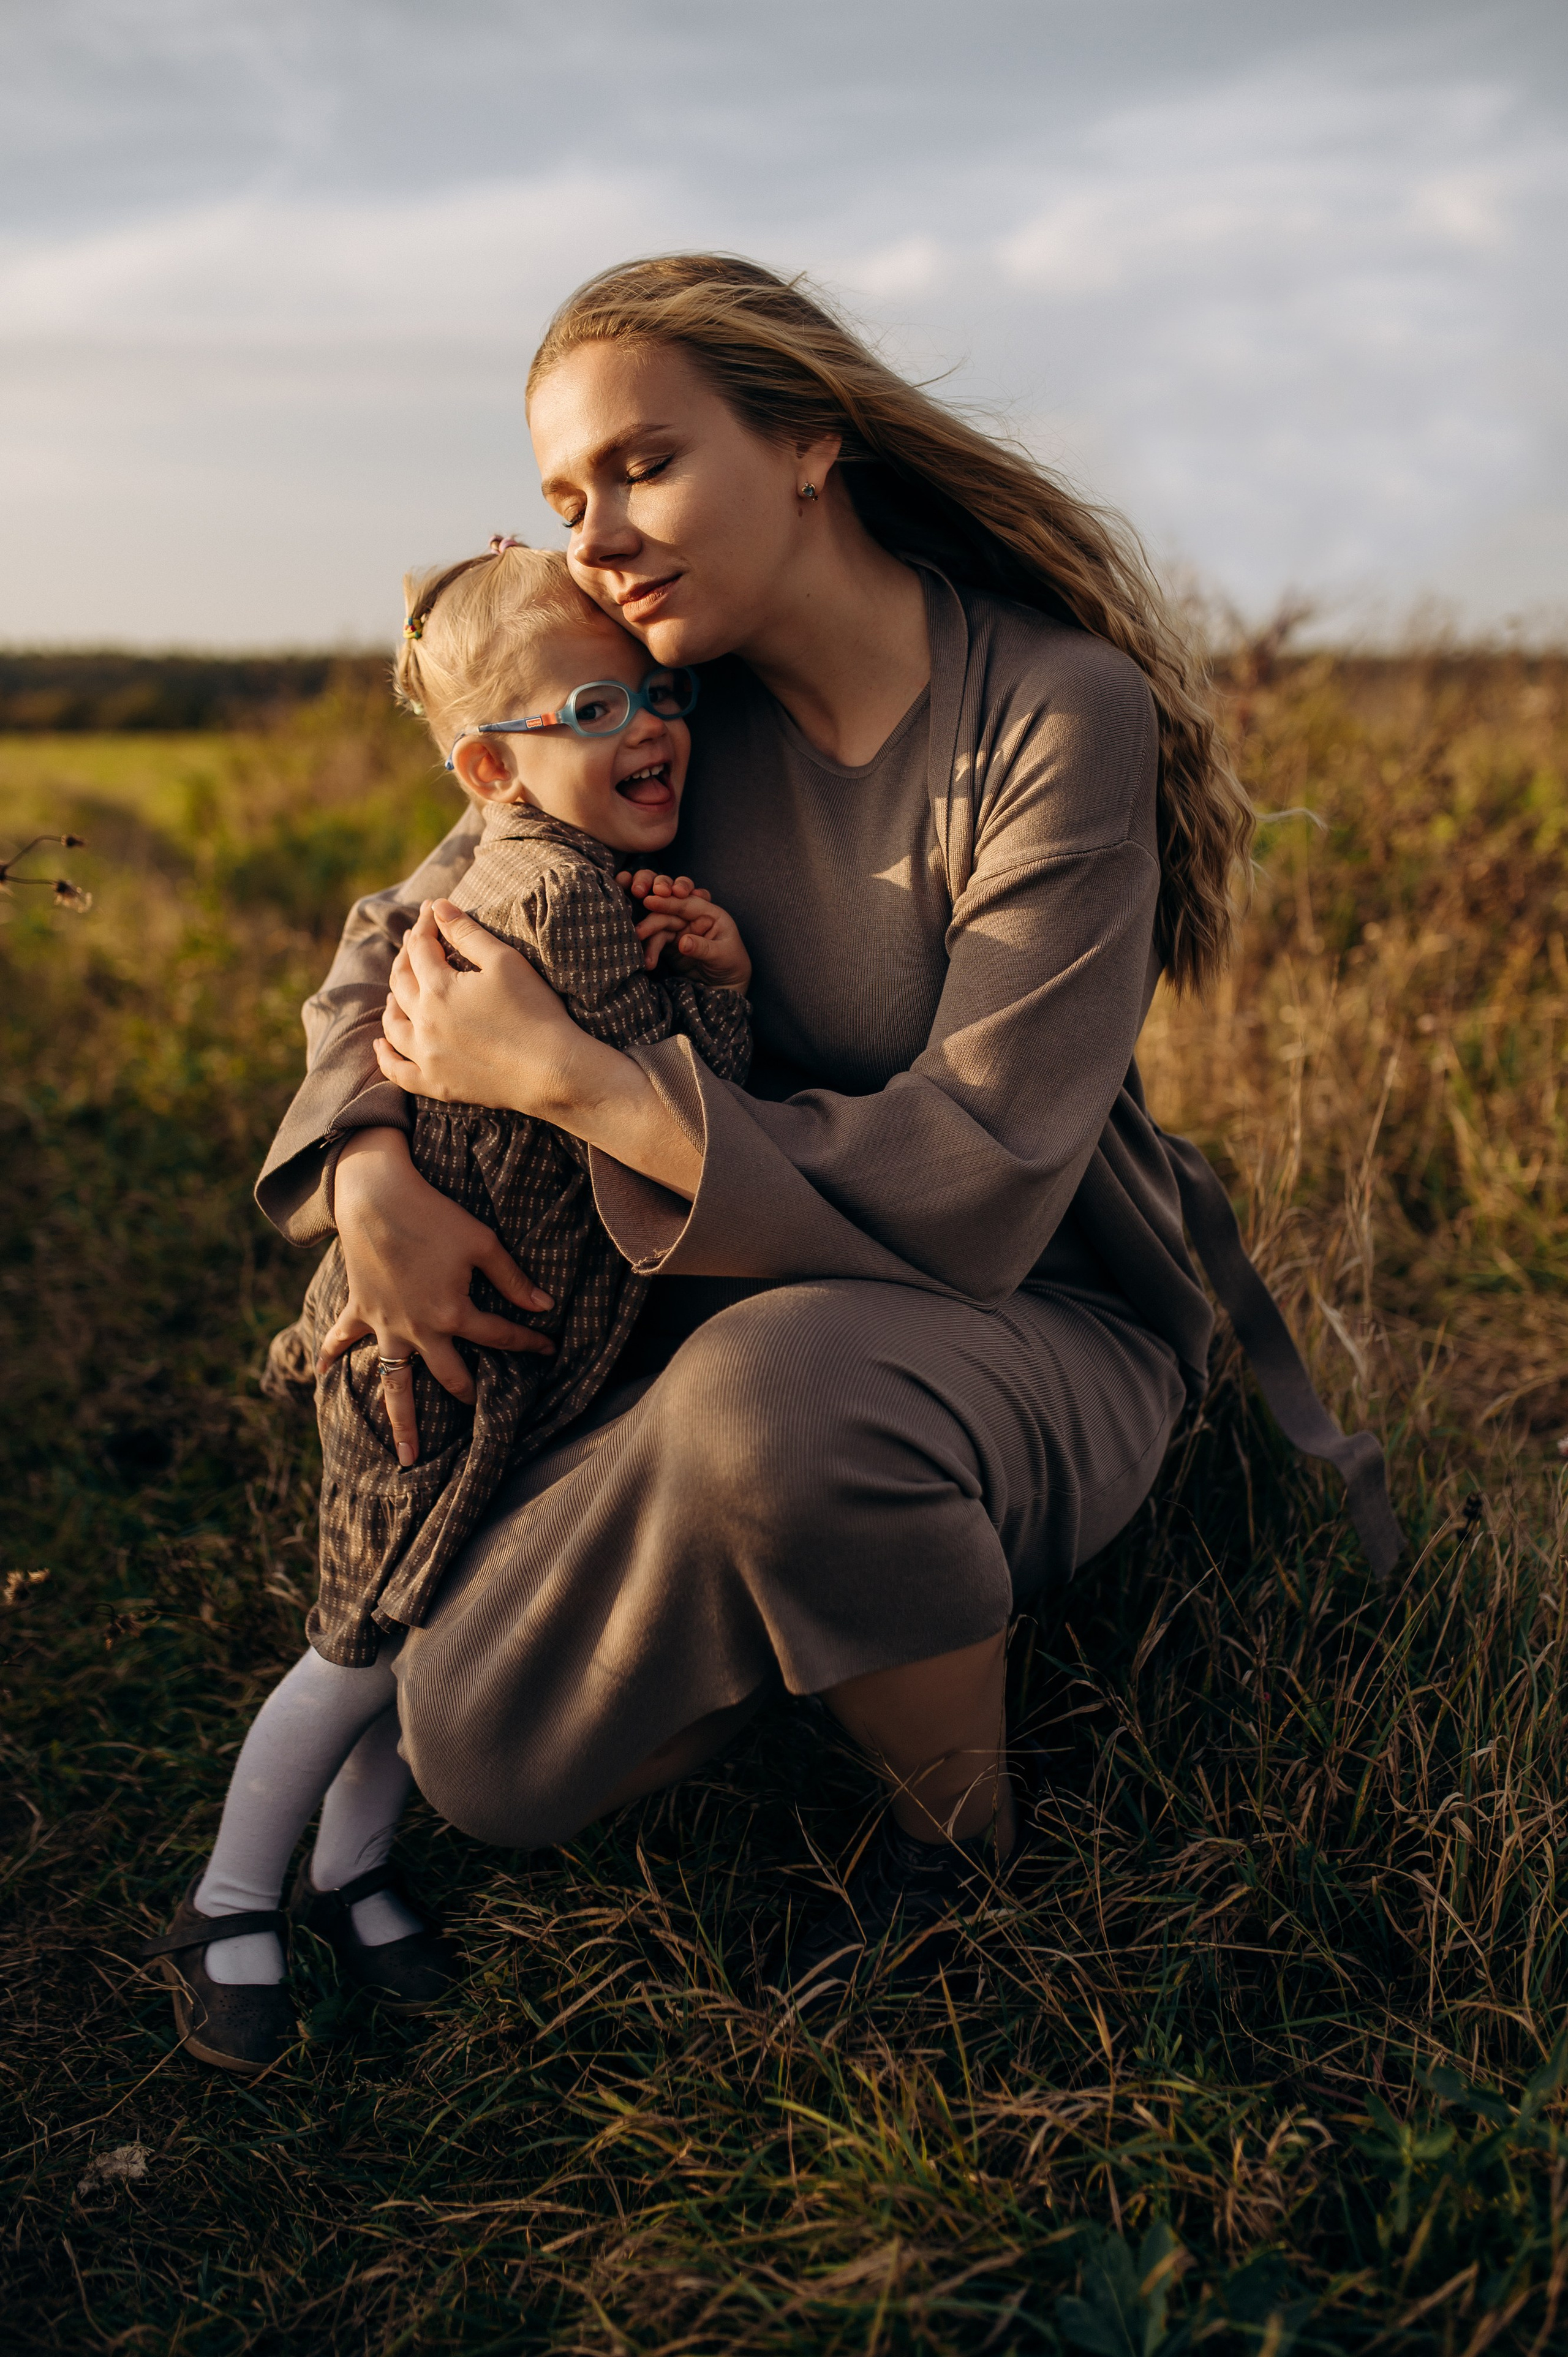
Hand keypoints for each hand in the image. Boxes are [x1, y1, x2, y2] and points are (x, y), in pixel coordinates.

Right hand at [319, 1128, 553, 1464]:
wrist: (376, 1195)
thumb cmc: (435, 1215)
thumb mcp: (484, 1242)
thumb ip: (512, 1279)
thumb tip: (544, 1305)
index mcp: (453, 1313)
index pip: (500, 1337)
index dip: (529, 1343)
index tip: (550, 1349)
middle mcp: (419, 1330)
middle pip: (450, 1376)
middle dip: (472, 1396)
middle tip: (484, 1415)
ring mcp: (385, 1325)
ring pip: (393, 1383)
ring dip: (401, 1421)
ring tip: (409, 1457)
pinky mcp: (359, 1309)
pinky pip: (339, 1339)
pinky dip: (329, 1357)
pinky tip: (322, 1378)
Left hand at [377, 897, 703, 1200]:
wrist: (552, 1071)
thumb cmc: (534, 1011)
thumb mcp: (504, 961)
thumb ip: (467, 932)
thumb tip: (437, 907)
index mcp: (439, 987)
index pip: (420, 947)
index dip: (425, 924)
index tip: (431, 910)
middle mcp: (423, 1021)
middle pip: (400, 982)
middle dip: (405, 957)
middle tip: (415, 944)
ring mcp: (426, 1056)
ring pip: (392, 1025)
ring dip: (390, 1003)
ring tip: (394, 993)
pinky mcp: (436, 1084)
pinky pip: (397, 1071)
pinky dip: (384, 1057)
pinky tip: (381, 1045)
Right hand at [617, 869, 751, 991]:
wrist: (727, 986)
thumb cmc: (732, 965)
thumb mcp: (723, 956)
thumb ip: (703, 948)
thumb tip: (683, 942)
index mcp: (709, 913)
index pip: (686, 903)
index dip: (668, 902)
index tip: (649, 900)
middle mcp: (693, 918)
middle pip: (667, 913)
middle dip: (652, 922)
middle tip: (638, 933)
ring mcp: (681, 931)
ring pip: (658, 928)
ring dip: (648, 941)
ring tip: (644, 959)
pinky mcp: (671, 945)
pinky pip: (656, 943)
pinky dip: (649, 952)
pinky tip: (648, 964)